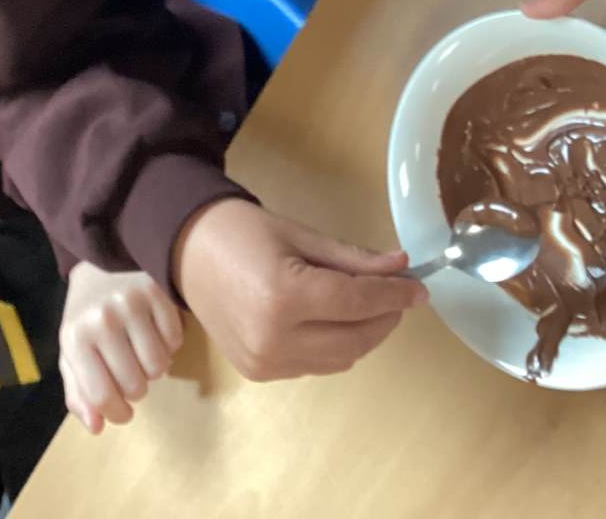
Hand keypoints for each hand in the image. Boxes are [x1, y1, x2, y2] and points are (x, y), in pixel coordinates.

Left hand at [58, 263, 184, 433]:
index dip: (117, 413)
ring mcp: (131, 303)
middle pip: (136, 386)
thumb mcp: (72, 352)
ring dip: (155, 368)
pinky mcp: (158, 290)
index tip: (123, 412)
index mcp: (75, 338)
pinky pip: (176, 341)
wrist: (101, 259)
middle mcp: (102, 319)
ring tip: (142, 350)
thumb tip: (97, 427)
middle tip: (130, 369)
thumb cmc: (86, 314)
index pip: (102, 396)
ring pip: (160, 367)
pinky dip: (169, 344)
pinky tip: (155, 330)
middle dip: (136, 387)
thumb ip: (79, 392)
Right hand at [173, 198, 422, 381]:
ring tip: (368, 304)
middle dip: (386, 318)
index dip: (395, 295)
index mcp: (283, 297)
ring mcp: (265, 362)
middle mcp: (273, 339)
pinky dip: (335, 346)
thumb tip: (402, 268)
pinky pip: (316, 365)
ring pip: (341, 358)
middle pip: (356, 339)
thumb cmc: (242, 233)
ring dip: (364, 334)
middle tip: (399, 295)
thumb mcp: (301, 236)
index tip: (420, 288)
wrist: (186, 251)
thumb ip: (354, 259)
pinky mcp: (259, 372)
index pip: (357, 302)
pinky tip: (333, 319)